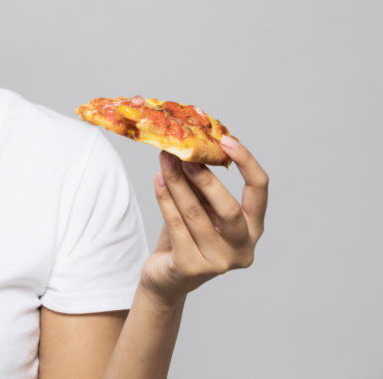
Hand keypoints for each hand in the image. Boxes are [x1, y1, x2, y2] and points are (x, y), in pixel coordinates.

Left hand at [139, 137, 267, 307]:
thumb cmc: (188, 236)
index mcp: (254, 229)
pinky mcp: (191, 267)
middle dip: (205, 177)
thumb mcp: (202, 207)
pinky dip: (165, 199)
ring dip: (178, 182)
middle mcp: (243, 248)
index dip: (247, 163)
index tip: (226, 140)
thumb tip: (191, 147)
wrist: (167, 277)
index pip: (260, 191)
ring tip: (165, 160)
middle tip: (185, 154)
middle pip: (229, 208)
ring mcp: (219, 262)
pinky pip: (175, 225)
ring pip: (195, 214)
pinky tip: (158, 180)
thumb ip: (202, 185)